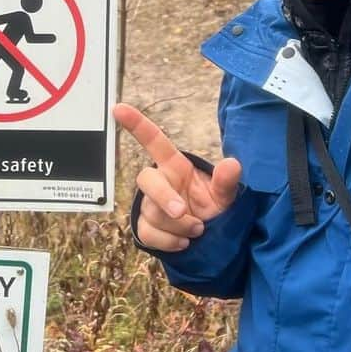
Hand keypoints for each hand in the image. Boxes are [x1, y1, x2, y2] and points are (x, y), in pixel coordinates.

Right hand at [113, 103, 241, 252]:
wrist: (211, 241)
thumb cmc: (214, 209)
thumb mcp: (225, 195)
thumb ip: (226, 181)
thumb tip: (233, 164)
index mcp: (176, 166)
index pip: (154, 140)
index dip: (136, 124)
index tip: (118, 108)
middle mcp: (159, 182)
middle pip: (146, 179)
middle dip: (163, 196)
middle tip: (183, 212)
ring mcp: (149, 205)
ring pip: (152, 212)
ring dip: (179, 226)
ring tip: (198, 230)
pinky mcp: (146, 228)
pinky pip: (148, 233)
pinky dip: (168, 242)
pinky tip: (184, 243)